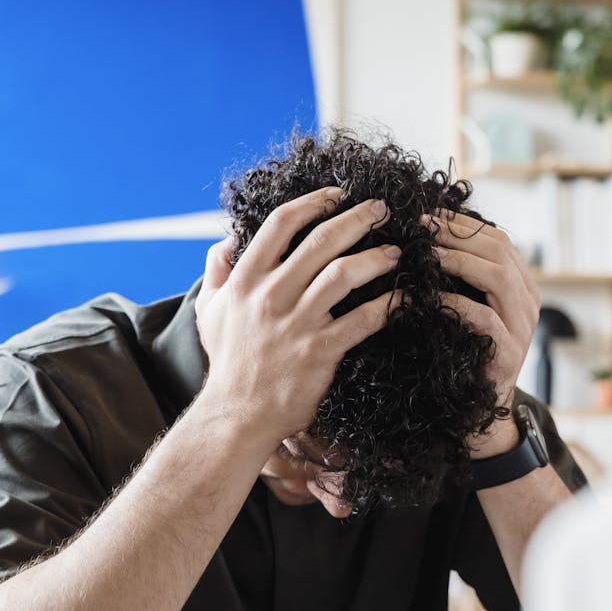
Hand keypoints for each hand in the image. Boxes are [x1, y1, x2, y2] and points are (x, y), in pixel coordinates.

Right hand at [196, 191, 397, 445]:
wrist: (238, 415)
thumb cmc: (229, 363)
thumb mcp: (209, 311)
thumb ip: (217, 271)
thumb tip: (228, 238)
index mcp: (245, 279)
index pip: (281, 223)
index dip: (313, 202)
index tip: (337, 195)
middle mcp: (271, 294)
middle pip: (321, 240)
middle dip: (358, 218)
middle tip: (382, 210)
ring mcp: (297, 323)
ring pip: (344, 274)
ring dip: (376, 258)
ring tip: (396, 253)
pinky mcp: (320, 351)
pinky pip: (363, 320)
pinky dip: (387, 305)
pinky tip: (402, 297)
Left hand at [424, 211, 540, 455]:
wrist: (477, 412)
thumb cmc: (463, 355)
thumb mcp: (467, 310)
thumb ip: (461, 280)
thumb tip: (426, 238)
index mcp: (521, 287)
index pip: (498, 240)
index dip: (462, 224)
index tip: (428, 215)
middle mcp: (529, 303)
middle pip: (500, 251)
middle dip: (458, 235)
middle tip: (422, 228)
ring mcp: (522, 329)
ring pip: (498, 278)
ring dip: (459, 261)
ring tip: (428, 254)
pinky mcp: (508, 354)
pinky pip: (485, 318)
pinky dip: (456, 303)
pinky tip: (430, 298)